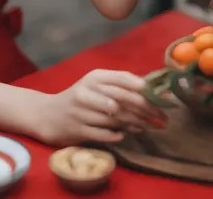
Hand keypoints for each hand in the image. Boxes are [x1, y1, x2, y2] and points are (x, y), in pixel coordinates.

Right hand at [36, 69, 166, 146]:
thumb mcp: (95, 85)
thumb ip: (119, 85)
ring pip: (116, 118)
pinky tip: (125, 134)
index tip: (163, 99)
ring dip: (135, 123)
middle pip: (123, 99)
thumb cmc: (79, 99)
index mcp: (94, 77)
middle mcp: (87, 90)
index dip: (145, 89)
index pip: (124, 79)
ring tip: (146, 126)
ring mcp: (81, 110)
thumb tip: (151, 90)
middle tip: (161, 119)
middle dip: (146, 110)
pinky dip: (118, 134)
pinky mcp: (78, 128)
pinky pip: (105, 133)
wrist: (49, 114)